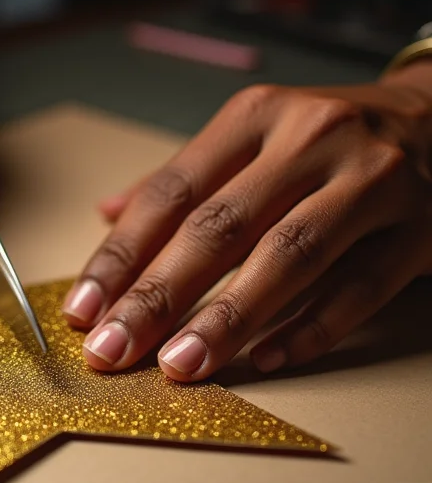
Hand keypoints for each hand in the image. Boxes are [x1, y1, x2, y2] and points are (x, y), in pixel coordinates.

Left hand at [63, 79, 431, 380]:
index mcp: (255, 118)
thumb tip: (105, 213)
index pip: (170, 193)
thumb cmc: (323, 140)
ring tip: (180, 365)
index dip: (121, 256)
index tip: (85, 309)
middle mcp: (312, 139)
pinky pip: (360, 289)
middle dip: (157, 297)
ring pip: (288, 257)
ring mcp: (372, 182)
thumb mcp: (250, 138)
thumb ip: (180, 180)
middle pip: (219, 228)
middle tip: (113, 350)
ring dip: (227, 319)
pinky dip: (310, 328)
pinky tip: (264, 360)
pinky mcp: (421, 229)